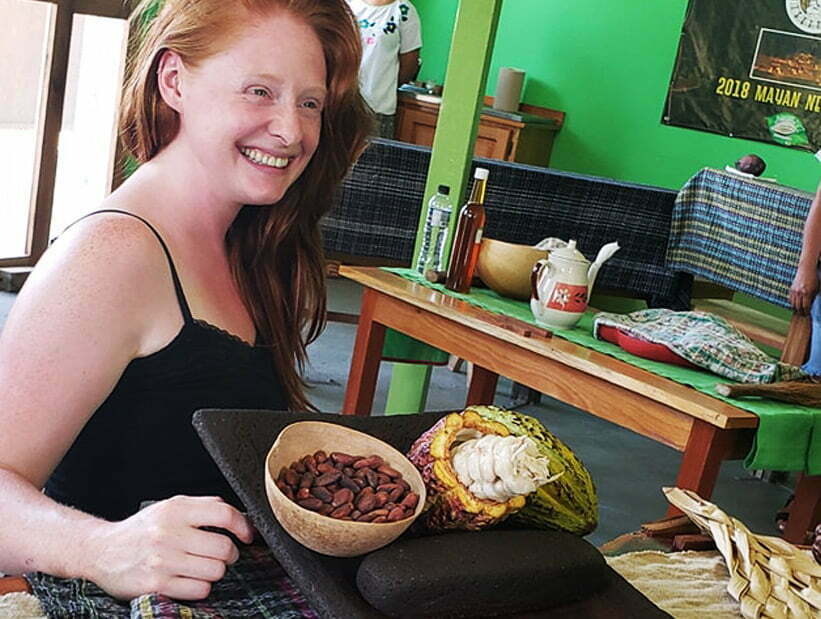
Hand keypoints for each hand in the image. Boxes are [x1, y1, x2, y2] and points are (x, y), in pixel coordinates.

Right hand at [81, 495, 253, 599]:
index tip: (247, 535)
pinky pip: (200, 590)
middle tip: (222, 555)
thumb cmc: (141, 530)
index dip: (243, 526)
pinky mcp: (157, 585)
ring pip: (216, 570)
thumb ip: (202, 507)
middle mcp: (168, 533)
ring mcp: (162, 560)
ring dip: (215, 572)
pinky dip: (201, 587)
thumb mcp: (168, 508)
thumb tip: (238, 516)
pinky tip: (189, 579)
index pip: (224, 513)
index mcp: (175, 510)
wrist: (100, 551)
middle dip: (230, 554)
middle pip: (224, 547)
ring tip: (203, 567)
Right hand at [788, 266, 818, 314]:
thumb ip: (812, 298)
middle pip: (798, 306)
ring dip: (795, 308)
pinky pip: (790, 299)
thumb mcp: (816, 289)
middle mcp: (799, 292)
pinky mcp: (791, 289)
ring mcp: (794, 291)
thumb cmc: (814, 279)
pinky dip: (792, 303)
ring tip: (798, 311)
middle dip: (800, 311)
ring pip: (793, 303)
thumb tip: (809, 306)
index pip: (805, 306)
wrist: (806, 270)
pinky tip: (795, 304)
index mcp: (807, 293)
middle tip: (802, 314)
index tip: (807, 314)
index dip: (806, 312)